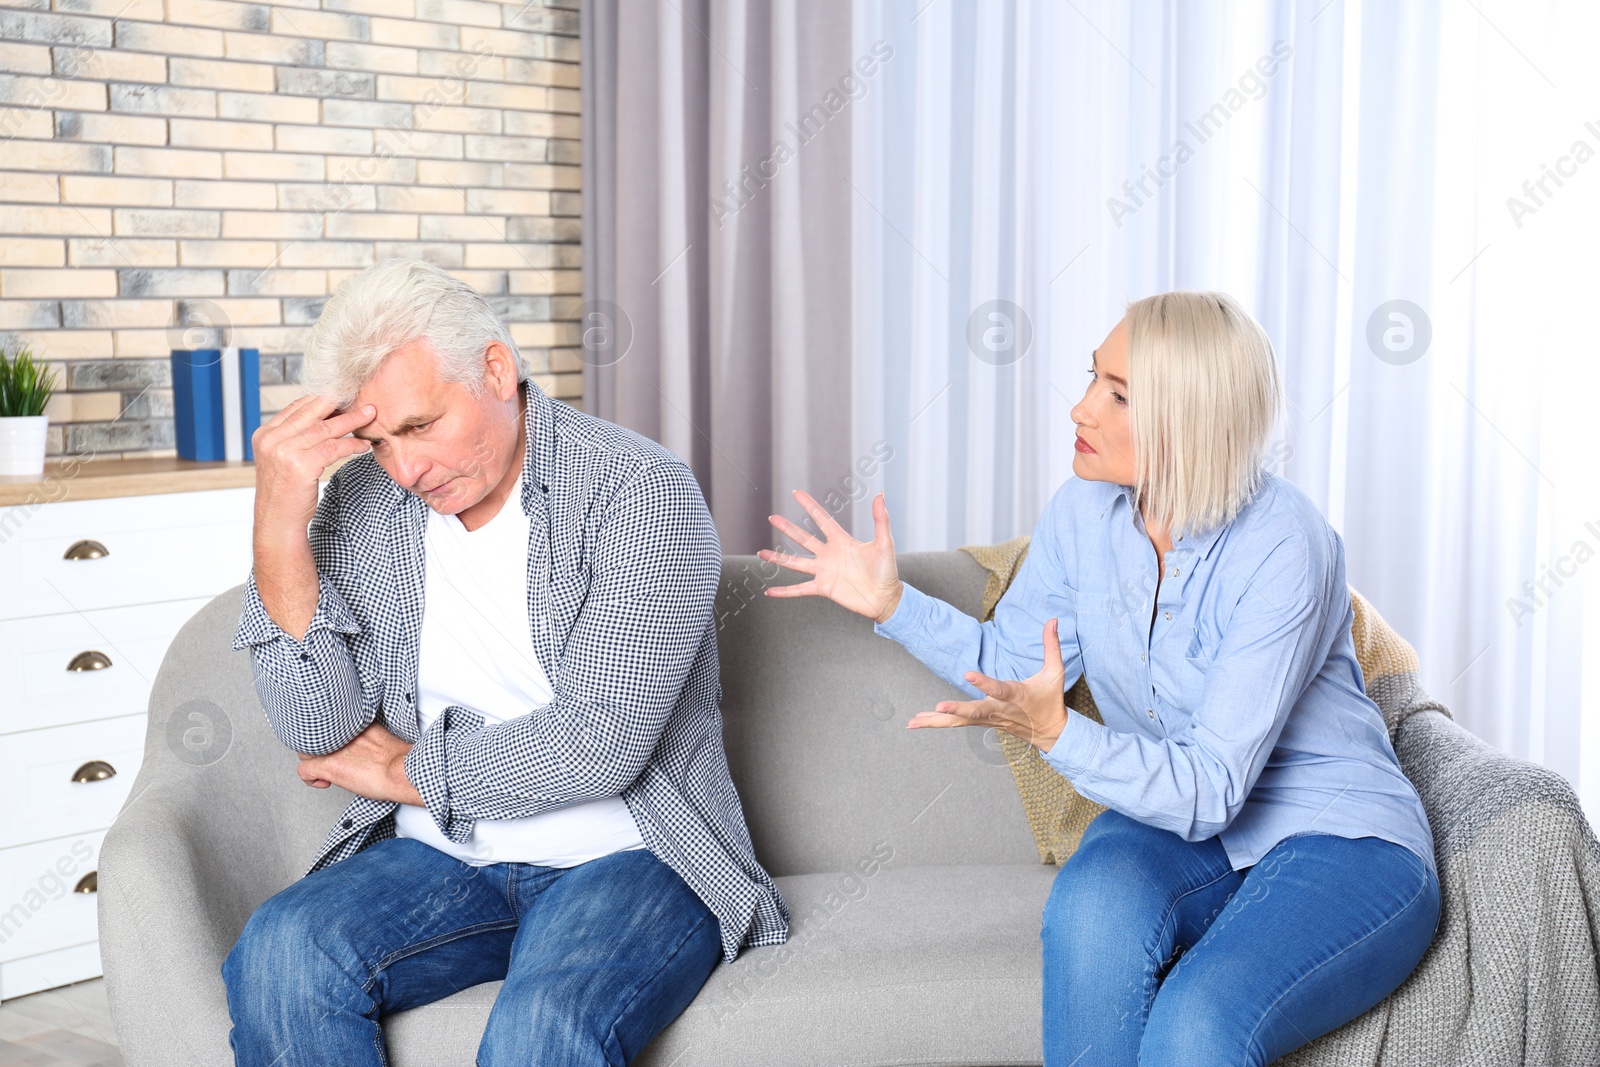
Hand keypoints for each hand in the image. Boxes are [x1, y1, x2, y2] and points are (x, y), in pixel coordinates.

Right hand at [252, 392, 375, 537]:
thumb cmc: (285, 492)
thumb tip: (322, 416)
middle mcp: (271, 440)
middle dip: (339, 403)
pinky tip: (363, 444)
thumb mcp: (281, 459)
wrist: (278, 522)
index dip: (322, 400)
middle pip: (311, 412)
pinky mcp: (301, 465)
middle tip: (362, 398)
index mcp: (264, 434)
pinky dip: (351, 444)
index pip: (296, 407)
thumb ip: (293, 437)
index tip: (344, 396)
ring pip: (325, 429)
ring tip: (370, 416)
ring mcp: (284, 452)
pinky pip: (333, 448)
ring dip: (352, 421)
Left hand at [296, 721, 424, 805]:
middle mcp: (338, 731)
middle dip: (319, 748)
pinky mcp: (327, 766)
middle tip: (331, 759)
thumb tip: (361, 747)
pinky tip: (323, 783)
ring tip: (326, 770)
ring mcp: (330, 749)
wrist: (401, 770)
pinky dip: (310, 780)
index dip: (328, 737)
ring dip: (313, 761)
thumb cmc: (399, 760)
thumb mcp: (380, 736)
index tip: (338, 747)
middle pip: (313, 735)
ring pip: (304, 751)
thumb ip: (364, 736)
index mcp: (352, 721)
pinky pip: (303, 770)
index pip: (326, 722)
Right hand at [758, 490, 902, 622]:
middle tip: (772, 517)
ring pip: (796, 563)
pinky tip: (770, 591)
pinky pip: (800, 589)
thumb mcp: (885, 542)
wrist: (886, 598)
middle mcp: (829, 555)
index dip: (809, 506)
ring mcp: (824, 572)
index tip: (796, 493)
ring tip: (762, 553)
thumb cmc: (887, 570)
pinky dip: (785, 591)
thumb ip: (881, 519)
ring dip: (779, 558)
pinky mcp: (823, 588)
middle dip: (788, 528)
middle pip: (803, 538)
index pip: (822, 519)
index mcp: (842, 541)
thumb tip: (880, 494)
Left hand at [906, 619, 1070, 752]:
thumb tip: (1053, 620)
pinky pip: (957, 723)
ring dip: (936, 721)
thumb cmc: (1051, 700)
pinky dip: (937, 722)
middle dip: (957, 710)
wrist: (1050, 733)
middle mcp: (1000, 710)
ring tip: (913, 721)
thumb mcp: (1055, 673)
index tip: (968, 674)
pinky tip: (917, 721)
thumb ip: (1052, 646)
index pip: (999, 689)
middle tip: (939, 707)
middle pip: (976, 711)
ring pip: (960, 721)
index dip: (984, 682)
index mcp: (1017, 696)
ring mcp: (989, 719)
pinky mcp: (981, 722)